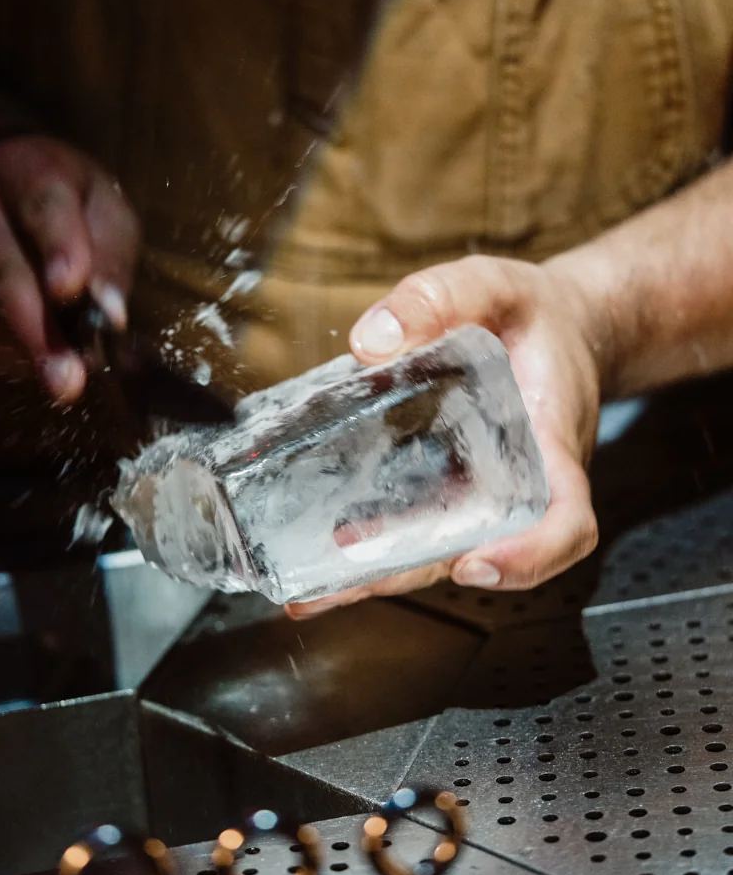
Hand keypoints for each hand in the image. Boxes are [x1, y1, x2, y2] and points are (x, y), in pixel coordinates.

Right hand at [0, 135, 139, 401]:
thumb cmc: (60, 197)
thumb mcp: (101, 205)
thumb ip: (111, 255)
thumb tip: (110, 316)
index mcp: (29, 171)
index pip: (43, 208)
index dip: (59, 249)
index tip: (71, 289)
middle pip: (1, 270)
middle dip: (37, 331)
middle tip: (67, 380)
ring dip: (17, 351)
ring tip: (56, 377)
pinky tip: (22, 361)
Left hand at [287, 254, 600, 618]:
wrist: (561, 330)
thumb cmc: (538, 316)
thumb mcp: (500, 286)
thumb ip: (443, 297)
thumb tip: (370, 342)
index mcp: (551, 449)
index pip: (565, 523)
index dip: (528, 557)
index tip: (475, 565)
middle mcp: (520, 489)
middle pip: (476, 554)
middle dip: (407, 576)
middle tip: (341, 585)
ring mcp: (485, 496)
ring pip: (438, 551)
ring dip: (377, 575)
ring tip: (309, 588)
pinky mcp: (453, 490)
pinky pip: (419, 525)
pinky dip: (374, 547)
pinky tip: (317, 552)